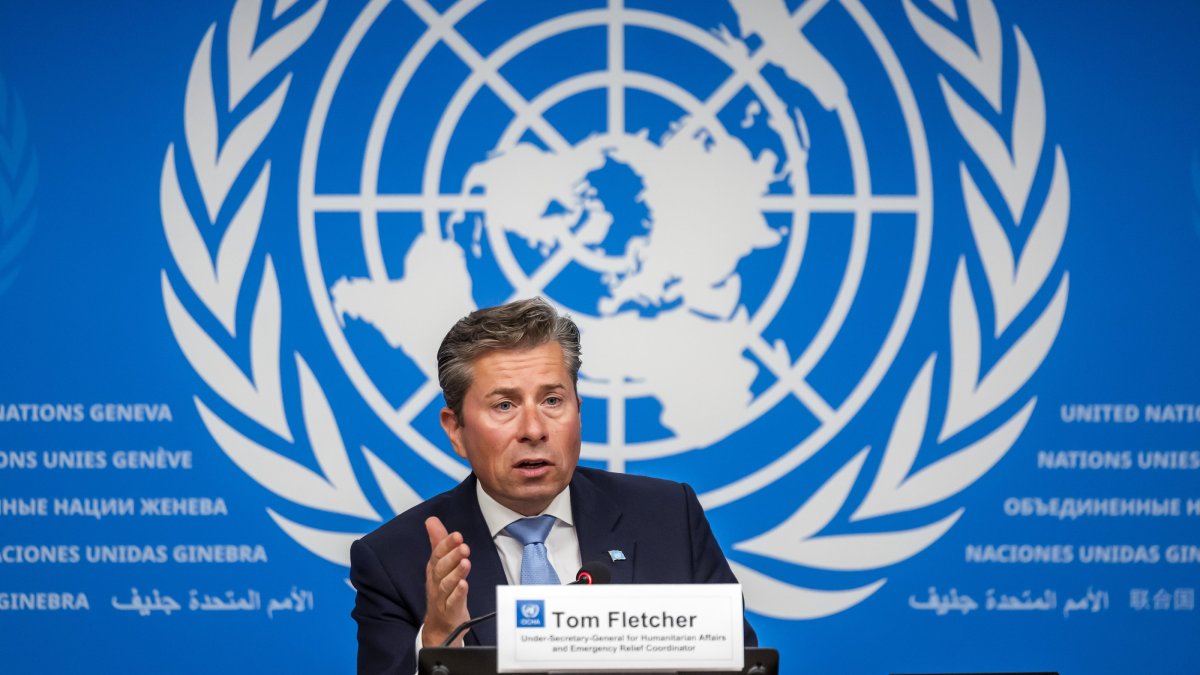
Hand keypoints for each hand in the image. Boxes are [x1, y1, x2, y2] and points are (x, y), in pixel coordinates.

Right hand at [422, 516, 471, 646]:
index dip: (446, 544)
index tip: (457, 535)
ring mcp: (441, 598)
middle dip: (452, 556)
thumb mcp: (439, 565)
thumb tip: (431, 520)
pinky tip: (464, 585)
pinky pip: (452, 602)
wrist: (440, 624)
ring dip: (456, 573)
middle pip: (441, 568)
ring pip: (446, 584)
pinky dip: (458, 594)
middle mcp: (435, 582)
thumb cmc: (441, 590)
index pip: (438, 554)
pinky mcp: (450, 612)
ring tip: (465, 562)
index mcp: (434, 569)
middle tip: (463, 547)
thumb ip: (438, 542)